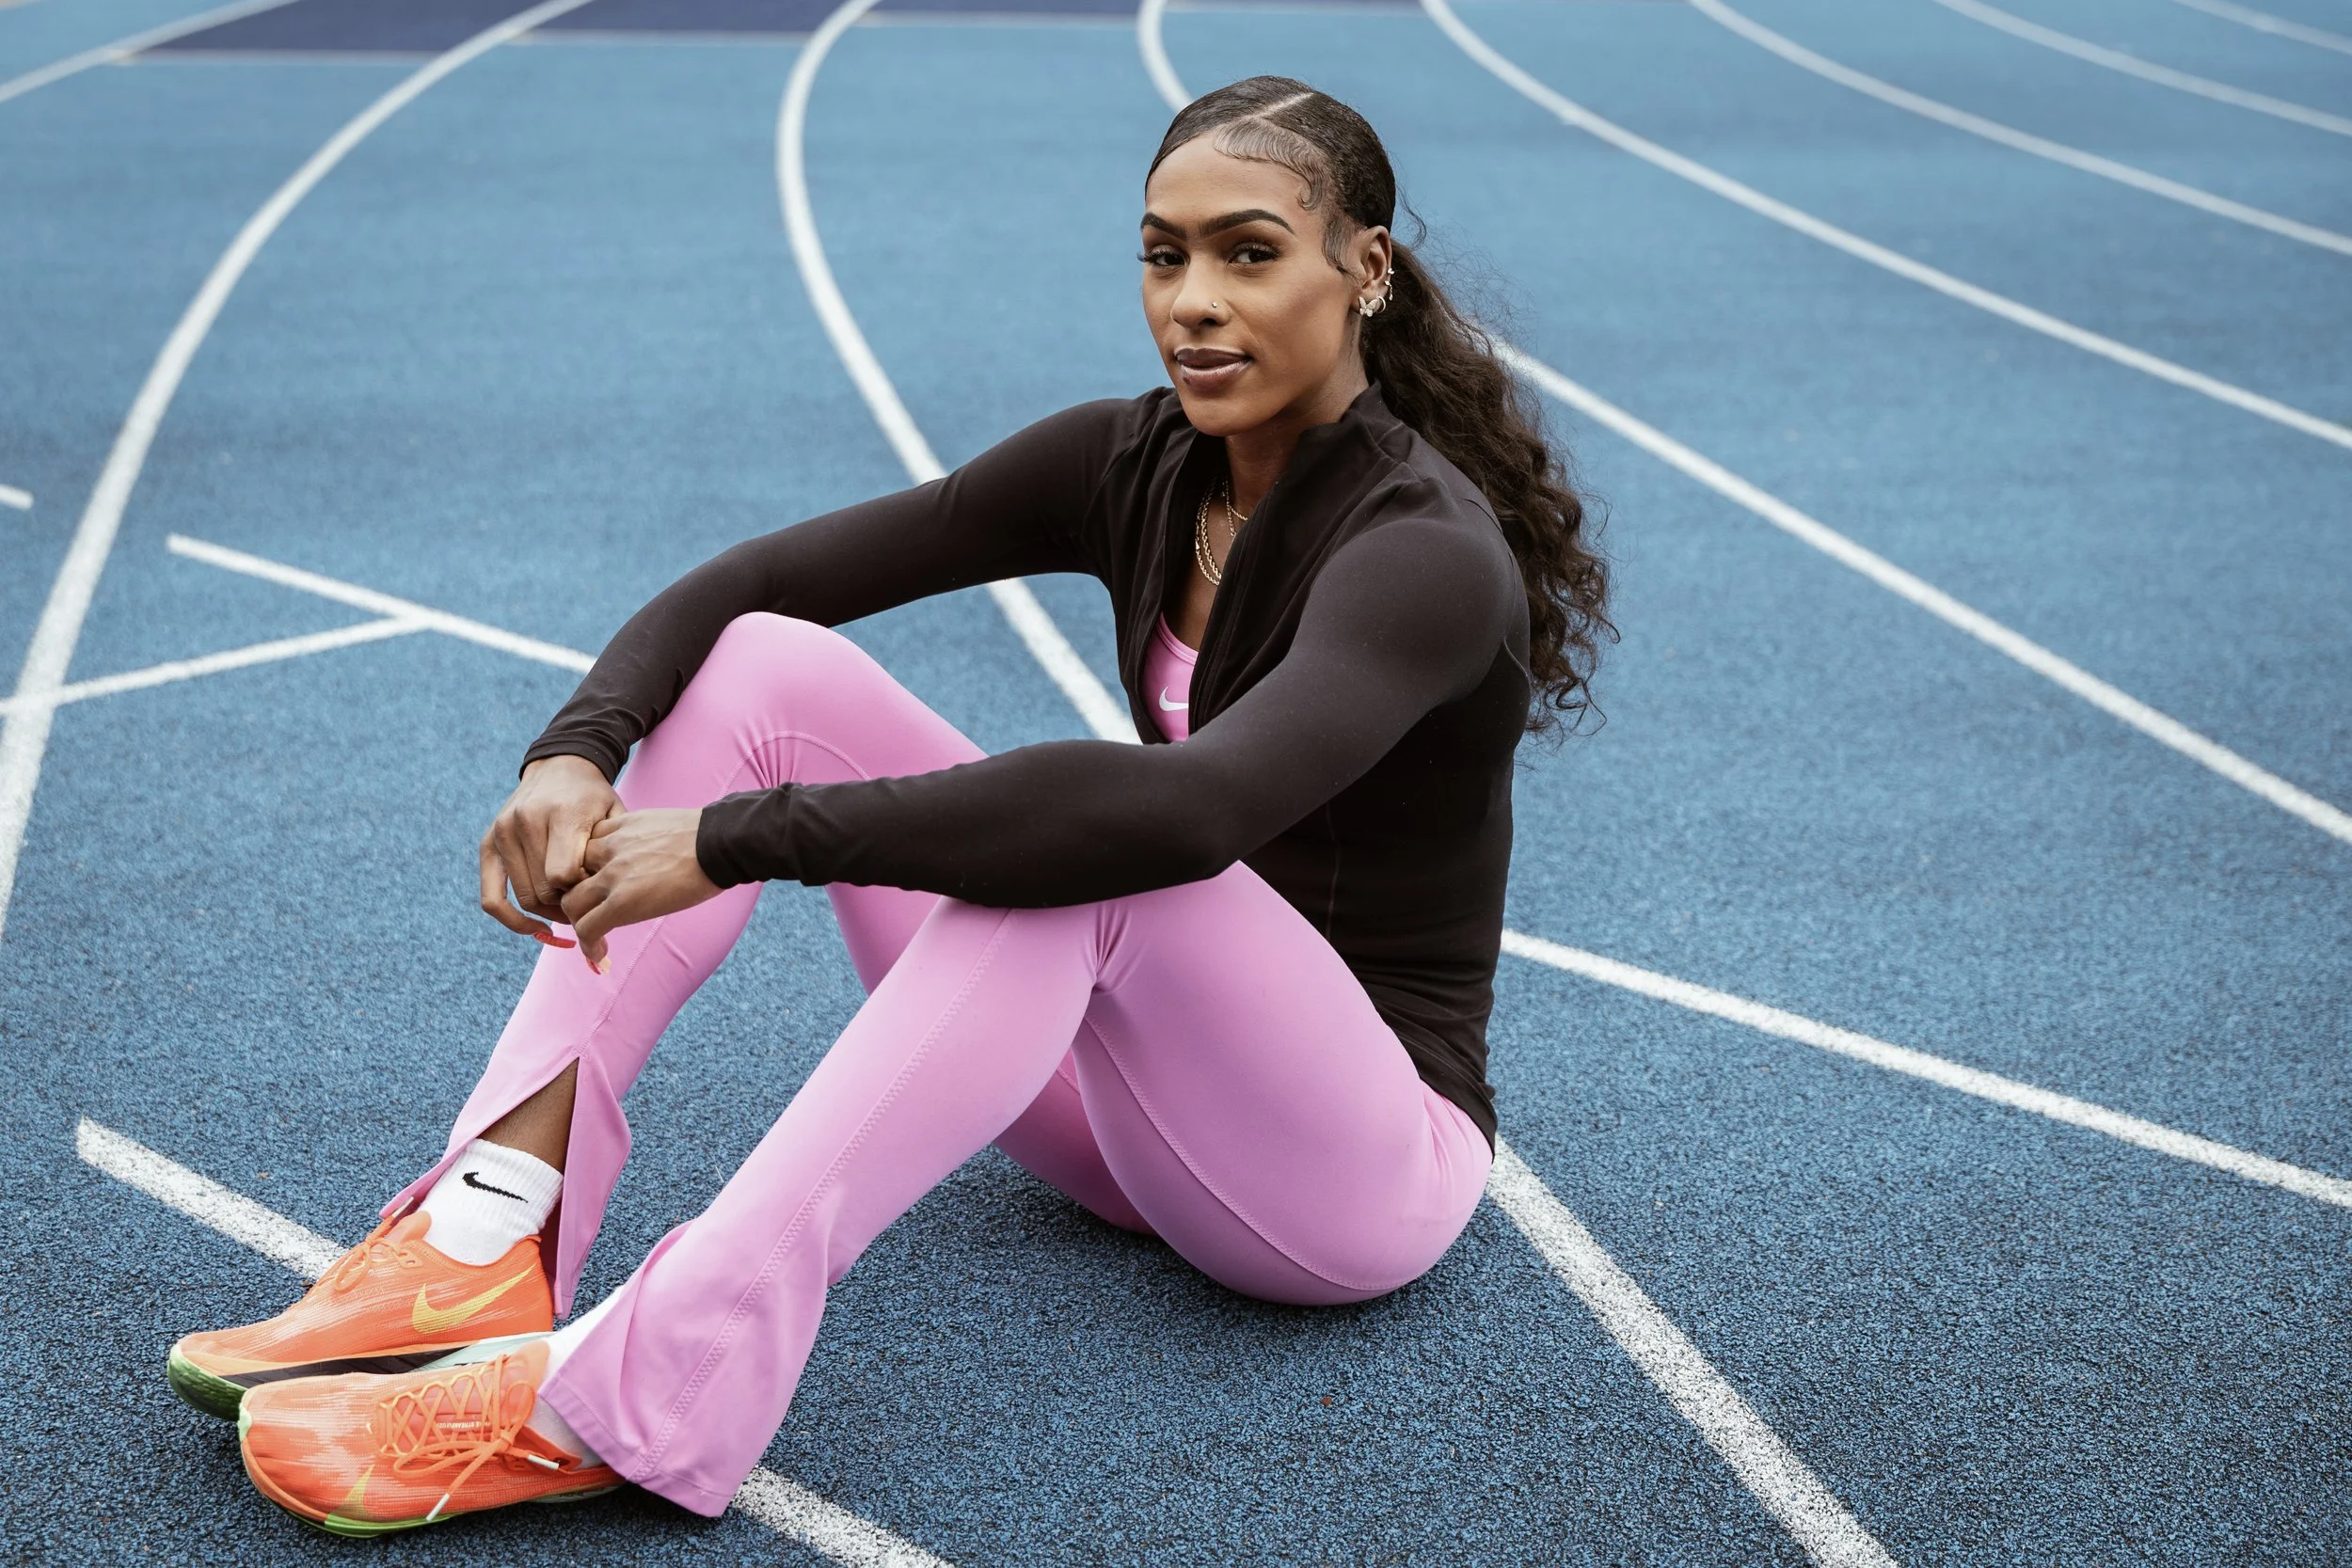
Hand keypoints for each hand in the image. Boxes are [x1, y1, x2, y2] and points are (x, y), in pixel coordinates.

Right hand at [478, 755, 621, 946]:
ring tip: (568, 908)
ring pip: (524, 896)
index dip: (583, 890)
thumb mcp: (614, 816)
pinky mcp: (489, 843)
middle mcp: (525, 821)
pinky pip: (491, 897)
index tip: (597, 885)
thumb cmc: (593, 798)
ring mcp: (503, 832)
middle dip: (568, 904)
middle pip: (544, 890)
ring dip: (548, 911)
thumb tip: (608, 902)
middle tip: (586, 904)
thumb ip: (611, 853)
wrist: (560, 766)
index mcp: (561, 813)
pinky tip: (534, 927)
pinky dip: (511, 920)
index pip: (564, 875)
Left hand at [561, 809, 722, 970]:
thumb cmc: (708, 835)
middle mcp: (608, 848)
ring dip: (579, 922)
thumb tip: (653, 857)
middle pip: (568, 875)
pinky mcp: (623, 902)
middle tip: (592, 913)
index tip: (593, 886)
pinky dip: (588, 946)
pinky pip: (588, 928)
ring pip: (571, 904)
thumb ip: (643, 838)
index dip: (584, 870)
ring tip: (594, 936)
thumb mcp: (662, 824)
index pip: (581, 848)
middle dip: (575, 896)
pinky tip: (598, 955)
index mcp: (618, 826)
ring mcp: (613, 875)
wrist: (721, 843)